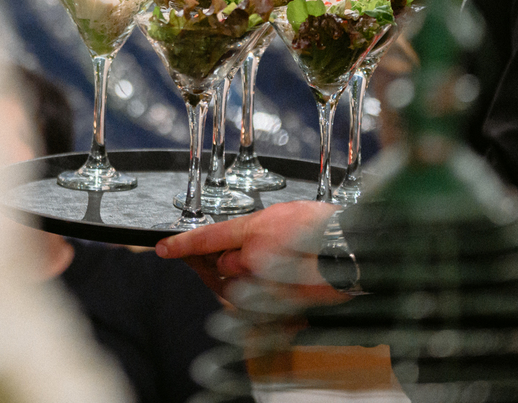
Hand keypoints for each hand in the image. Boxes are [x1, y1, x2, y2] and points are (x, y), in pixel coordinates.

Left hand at [155, 201, 350, 304]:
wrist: (354, 248)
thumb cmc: (326, 227)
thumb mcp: (283, 215)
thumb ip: (254, 231)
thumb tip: (239, 245)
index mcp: (255, 230)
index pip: (207, 238)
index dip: (182, 245)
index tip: (163, 249)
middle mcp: (255, 258)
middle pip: (224, 266)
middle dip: (231, 262)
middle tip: (252, 255)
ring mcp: (267, 282)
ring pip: (240, 286)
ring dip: (249, 279)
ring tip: (277, 265)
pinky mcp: (280, 302)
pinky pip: (259, 302)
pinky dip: (263, 295)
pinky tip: (281, 280)